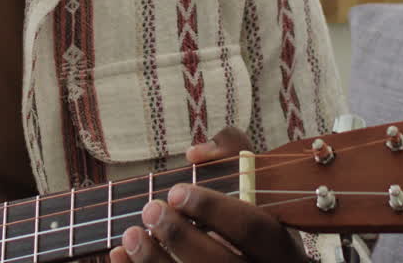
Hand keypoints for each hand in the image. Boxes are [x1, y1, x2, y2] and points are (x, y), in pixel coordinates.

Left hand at [110, 127, 309, 262]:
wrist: (249, 262)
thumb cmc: (246, 217)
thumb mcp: (255, 181)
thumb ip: (233, 151)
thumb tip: (197, 155)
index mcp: (282, 247)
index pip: (254, 228)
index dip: (214, 209)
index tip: (175, 191)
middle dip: (180, 237)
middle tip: (150, 210)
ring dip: (155, 262)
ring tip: (130, 235)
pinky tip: (120, 256)